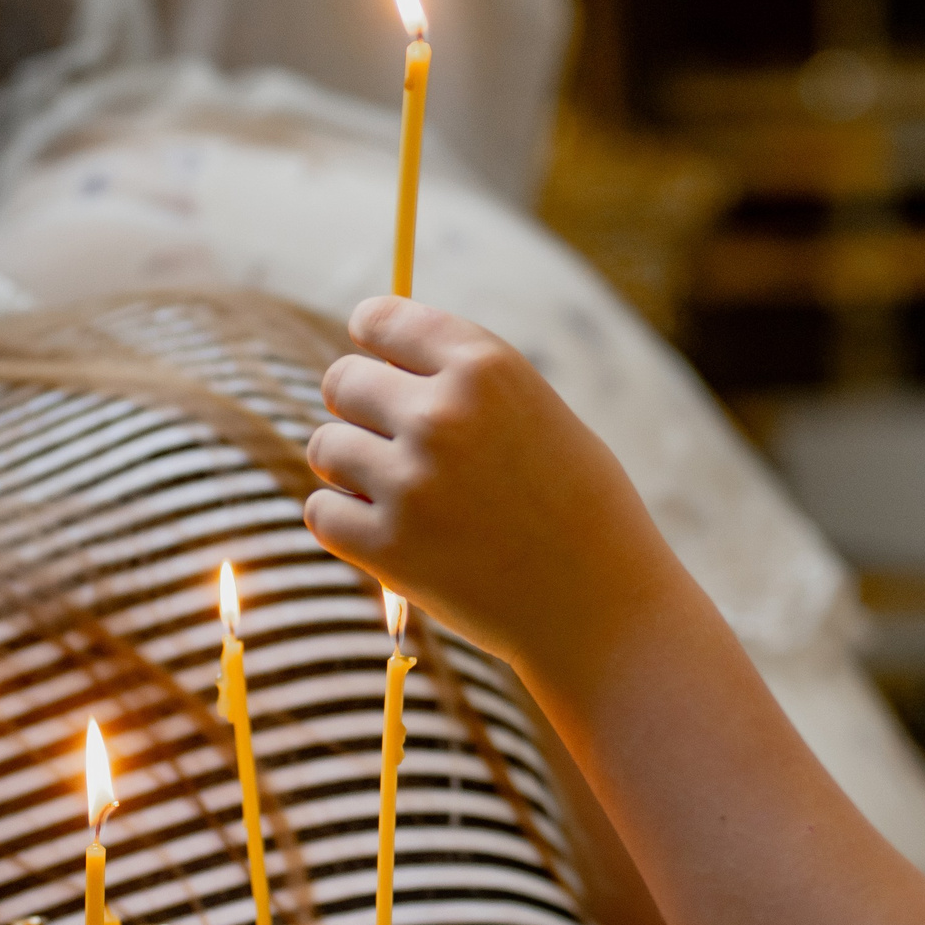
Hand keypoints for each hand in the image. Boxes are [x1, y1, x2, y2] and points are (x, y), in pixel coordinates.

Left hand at [306, 296, 676, 674]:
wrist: (602, 605)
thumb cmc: (576, 503)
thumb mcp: (534, 410)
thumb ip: (460, 382)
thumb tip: (373, 360)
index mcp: (485, 366)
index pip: (378, 319)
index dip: (372, 340)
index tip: (379, 362)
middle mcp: (442, 415)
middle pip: (341, 382)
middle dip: (360, 409)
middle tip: (399, 444)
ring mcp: (411, 483)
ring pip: (325, 447)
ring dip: (351, 468)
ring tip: (405, 494)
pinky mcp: (388, 549)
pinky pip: (322, 511)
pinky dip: (345, 522)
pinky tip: (391, 533)